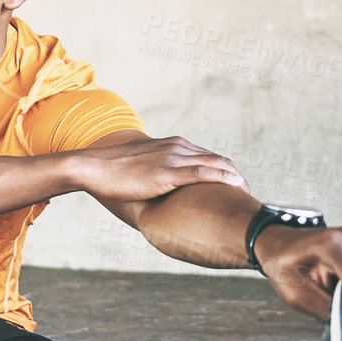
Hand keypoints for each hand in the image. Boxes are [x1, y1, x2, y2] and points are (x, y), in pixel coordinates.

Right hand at [74, 136, 249, 201]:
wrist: (93, 166)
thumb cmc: (113, 172)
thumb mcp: (142, 168)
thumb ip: (157, 174)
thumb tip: (162, 193)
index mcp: (173, 145)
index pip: (210, 156)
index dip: (227, 171)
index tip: (237, 186)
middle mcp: (178, 147)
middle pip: (219, 159)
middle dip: (237, 176)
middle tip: (248, 194)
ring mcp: (173, 159)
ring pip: (216, 165)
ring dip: (236, 178)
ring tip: (247, 195)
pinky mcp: (167, 173)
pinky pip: (203, 174)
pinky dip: (224, 180)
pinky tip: (236, 188)